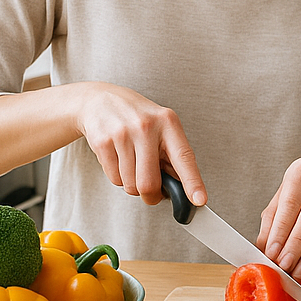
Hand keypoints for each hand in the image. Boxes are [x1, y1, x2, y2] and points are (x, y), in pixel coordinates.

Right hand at [75, 82, 206, 207]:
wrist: (100, 100)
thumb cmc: (137, 117)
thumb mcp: (161, 126)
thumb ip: (172, 155)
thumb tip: (183, 187)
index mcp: (168, 122)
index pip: (184, 157)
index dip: (193, 182)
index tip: (200, 200)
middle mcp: (146, 127)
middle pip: (149, 182)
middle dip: (151, 195)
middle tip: (152, 192)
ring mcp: (123, 134)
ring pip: (130, 185)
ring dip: (133, 185)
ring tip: (133, 164)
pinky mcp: (102, 142)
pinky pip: (114, 179)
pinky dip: (119, 178)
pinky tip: (119, 160)